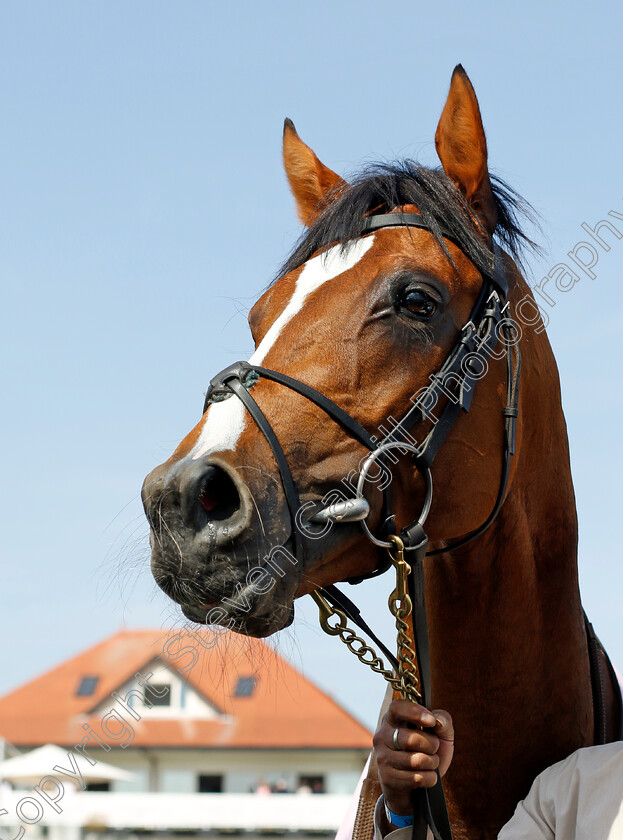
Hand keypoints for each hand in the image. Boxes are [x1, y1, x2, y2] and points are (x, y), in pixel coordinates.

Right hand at [373, 699, 453, 817]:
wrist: (416, 786)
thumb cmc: (427, 752)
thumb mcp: (441, 734)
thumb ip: (443, 721)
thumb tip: (438, 721)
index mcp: (393, 719)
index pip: (396, 708)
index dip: (414, 712)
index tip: (431, 721)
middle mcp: (383, 736)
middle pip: (410, 739)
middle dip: (431, 745)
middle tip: (434, 748)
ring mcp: (382, 758)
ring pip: (416, 761)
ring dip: (432, 764)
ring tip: (430, 763)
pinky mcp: (387, 778)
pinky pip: (416, 778)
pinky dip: (429, 779)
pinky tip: (426, 776)